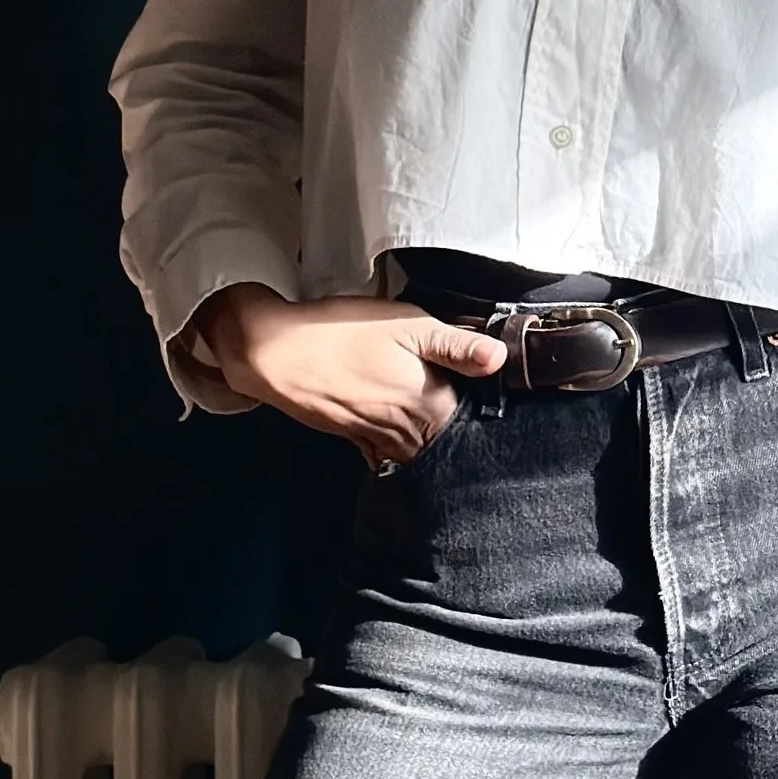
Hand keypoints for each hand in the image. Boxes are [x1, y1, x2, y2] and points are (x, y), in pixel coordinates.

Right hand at [190, 286, 508, 471]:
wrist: (277, 353)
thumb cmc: (342, 333)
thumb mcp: (409, 324)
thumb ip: (456, 346)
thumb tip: (500, 359)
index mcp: (428, 401)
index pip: (472, 416)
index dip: (481, 404)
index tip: (486, 394)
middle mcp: (406, 429)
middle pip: (444, 438)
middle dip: (456, 429)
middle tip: (462, 411)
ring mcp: (377, 436)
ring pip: (415, 450)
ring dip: (427, 441)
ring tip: (431, 421)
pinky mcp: (352, 436)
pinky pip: (383, 454)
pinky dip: (394, 452)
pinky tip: (396, 436)